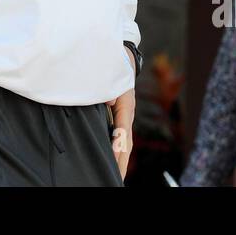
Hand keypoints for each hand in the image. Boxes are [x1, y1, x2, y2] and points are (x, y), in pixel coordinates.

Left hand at [105, 47, 136, 178]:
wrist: (122, 56)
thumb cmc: (114, 67)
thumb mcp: (112, 75)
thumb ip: (108, 88)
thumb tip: (109, 99)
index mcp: (125, 104)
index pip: (123, 129)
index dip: (119, 144)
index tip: (114, 158)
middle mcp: (127, 112)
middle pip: (126, 141)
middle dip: (122, 161)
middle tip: (116, 178)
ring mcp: (124, 115)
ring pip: (125, 141)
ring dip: (121, 159)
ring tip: (116, 176)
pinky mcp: (119, 115)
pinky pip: (120, 136)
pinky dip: (118, 150)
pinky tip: (113, 160)